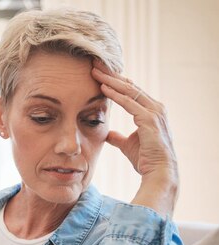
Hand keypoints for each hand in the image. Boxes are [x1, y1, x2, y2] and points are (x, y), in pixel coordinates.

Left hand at [91, 61, 178, 215]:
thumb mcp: (127, 145)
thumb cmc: (145, 159)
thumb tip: (107, 134)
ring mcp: (154, 112)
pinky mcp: (149, 120)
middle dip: (111, 74)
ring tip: (94, 71)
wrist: (158, 172)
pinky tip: (103, 88)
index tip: (98, 72)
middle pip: (129, 85)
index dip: (114, 80)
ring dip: (110, 80)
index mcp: (151, 110)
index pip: (130, 90)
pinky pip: (129, 103)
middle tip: (94, 63)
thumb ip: (117, 137)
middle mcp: (155, 107)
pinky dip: (115, 95)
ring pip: (129, 91)